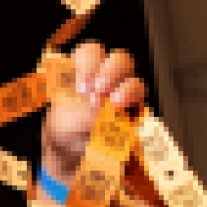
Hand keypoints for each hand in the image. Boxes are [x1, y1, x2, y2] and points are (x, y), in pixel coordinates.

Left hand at [39, 43, 144, 186]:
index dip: (90, 64)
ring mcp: (125, 95)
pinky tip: (123, 122)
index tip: (82, 87)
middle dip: (112, 72)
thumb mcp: (65, 120)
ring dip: (127, 91)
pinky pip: (141, 108)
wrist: (72, 154)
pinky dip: (134, 113)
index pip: (92, 52)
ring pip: (136, 82)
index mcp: (86, 69)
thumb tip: (101, 109)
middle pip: (121, 59)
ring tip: (115, 105)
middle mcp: (109, 77)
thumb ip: (82, 112)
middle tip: (99, 92)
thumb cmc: (66, 129)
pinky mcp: (135, 116)